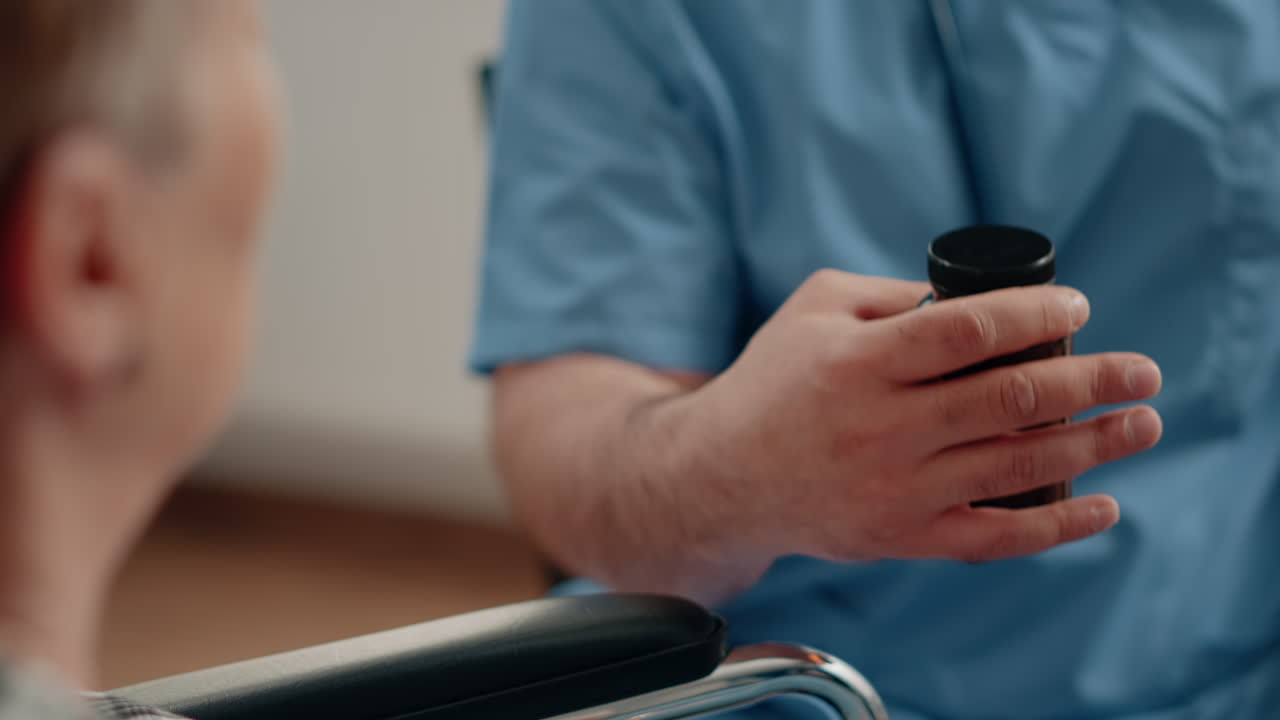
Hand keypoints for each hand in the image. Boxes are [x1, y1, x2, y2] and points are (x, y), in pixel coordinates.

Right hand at [684, 269, 1161, 567]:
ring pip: (1016, 466)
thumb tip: (982, 301)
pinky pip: (993, 538)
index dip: (1035, 317)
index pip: (967, 332)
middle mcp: (879, 427)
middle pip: (1010, 399)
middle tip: (1143, 369)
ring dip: (1093, 444)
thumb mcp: (815, 309)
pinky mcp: (900, 536)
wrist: (722, 476)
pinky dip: (1056, 527)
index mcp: (858, 362)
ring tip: (1143, 422)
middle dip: (1092, 380)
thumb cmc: (775, 380)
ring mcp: (893, 489)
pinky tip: (1102, 505)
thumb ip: (892, 295)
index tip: (1078, 310)